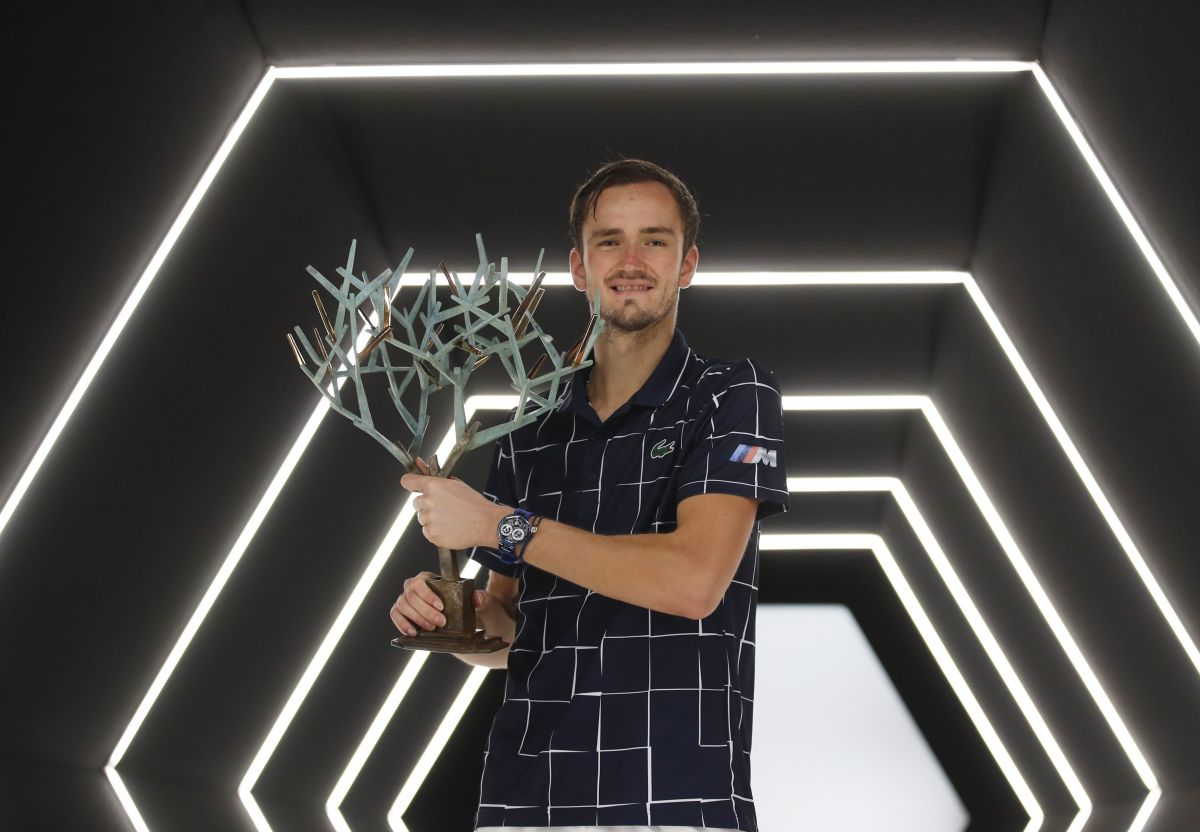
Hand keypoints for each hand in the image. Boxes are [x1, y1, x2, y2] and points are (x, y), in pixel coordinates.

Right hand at [389, 571, 505, 636]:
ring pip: (402, 606)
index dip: (428, 595)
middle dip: (425, 611)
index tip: (441, 607)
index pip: (420, 582)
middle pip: (411, 596)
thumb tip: (477, 598)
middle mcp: (412, 587)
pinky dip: (402, 624)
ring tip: (430, 629)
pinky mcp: (400, 611)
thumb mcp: (472, 600)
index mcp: (427, 579)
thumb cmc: (460, 604)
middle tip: (440, 623)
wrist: (455, 617)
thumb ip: (477, 597)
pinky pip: (395, 615)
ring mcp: (404, 599)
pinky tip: (413, 632)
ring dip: (416, 619)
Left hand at [401, 463, 508, 549]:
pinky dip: (436, 531)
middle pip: (416, 503)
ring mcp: (429, 519)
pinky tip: (450, 527)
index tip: (413, 485)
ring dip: (432, 518)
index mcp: (433, 486)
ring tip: (450, 519)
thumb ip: (437, 477)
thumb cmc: (475, 504)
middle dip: (427, 504)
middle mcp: (428, 502)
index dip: (410, 483)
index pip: (407, 481)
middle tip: (444, 508)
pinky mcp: (431, 534)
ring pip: (422, 518)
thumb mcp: (457, 484)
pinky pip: (427, 531)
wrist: (486, 523)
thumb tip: (421, 464)